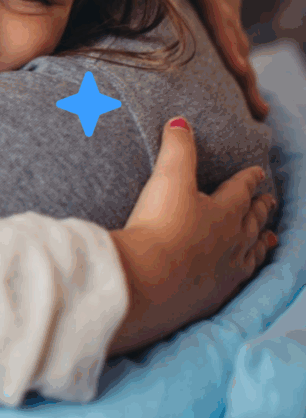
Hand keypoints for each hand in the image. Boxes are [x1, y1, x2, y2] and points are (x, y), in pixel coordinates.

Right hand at [108, 118, 277, 355]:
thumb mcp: (167, 179)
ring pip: (251, 252)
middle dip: (260, 209)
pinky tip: (241, 274)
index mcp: (224, 212)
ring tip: (269, 238)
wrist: (148, 281)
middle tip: (269, 202)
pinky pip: (237, 280)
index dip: (249, 179)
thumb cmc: (159, 228)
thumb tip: (180, 122)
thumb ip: (176, 148)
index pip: (241, 190)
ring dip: (260, 243)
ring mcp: (225, 270)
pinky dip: (244, 272)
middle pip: (251, 221)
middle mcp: (232, 241)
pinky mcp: (212, 295)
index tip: (259, 172)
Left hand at [158, 0, 268, 120]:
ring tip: (259, 116)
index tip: (240, 69)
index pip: (221, 22)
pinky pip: (233, 52)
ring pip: (240, 54)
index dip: (229, 45)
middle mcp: (225, 9)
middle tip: (257, 110)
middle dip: (246, 79)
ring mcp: (227, 18)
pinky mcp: (223, 25)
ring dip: (247, 84)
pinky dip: (239, 77)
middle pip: (238, 47)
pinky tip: (247, 105)